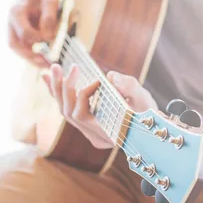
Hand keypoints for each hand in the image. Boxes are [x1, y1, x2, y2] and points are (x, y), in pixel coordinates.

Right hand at [8, 0, 58, 67]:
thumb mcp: (50, 1)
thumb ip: (49, 18)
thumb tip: (47, 38)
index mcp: (16, 12)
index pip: (24, 33)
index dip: (38, 40)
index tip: (51, 40)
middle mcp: (10, 22)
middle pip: (14, 45)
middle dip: (29, 56)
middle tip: (45, 64)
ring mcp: (12, 28)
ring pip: (17, 48)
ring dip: (30, 58)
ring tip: (46, 65)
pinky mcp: (17, 33)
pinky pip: (22, 47)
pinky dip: (32, 55)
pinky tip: (44, 60)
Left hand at [42, 64, 158, 148]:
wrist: (153, 126)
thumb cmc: (149, 112)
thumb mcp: (144, 99)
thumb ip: (130, 87)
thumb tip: (112, 77)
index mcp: (107, 135)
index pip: (82, 116)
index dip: (84, 95)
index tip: (99, 80)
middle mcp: (94, 137)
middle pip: (68, 113)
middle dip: (63, 88)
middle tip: (58, 66)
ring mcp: (89, 133)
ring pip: (65, 111)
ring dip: (57, 88)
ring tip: (53, 68)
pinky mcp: (87, 125)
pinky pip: (67, 109)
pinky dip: (59, 93)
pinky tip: (48, 78)